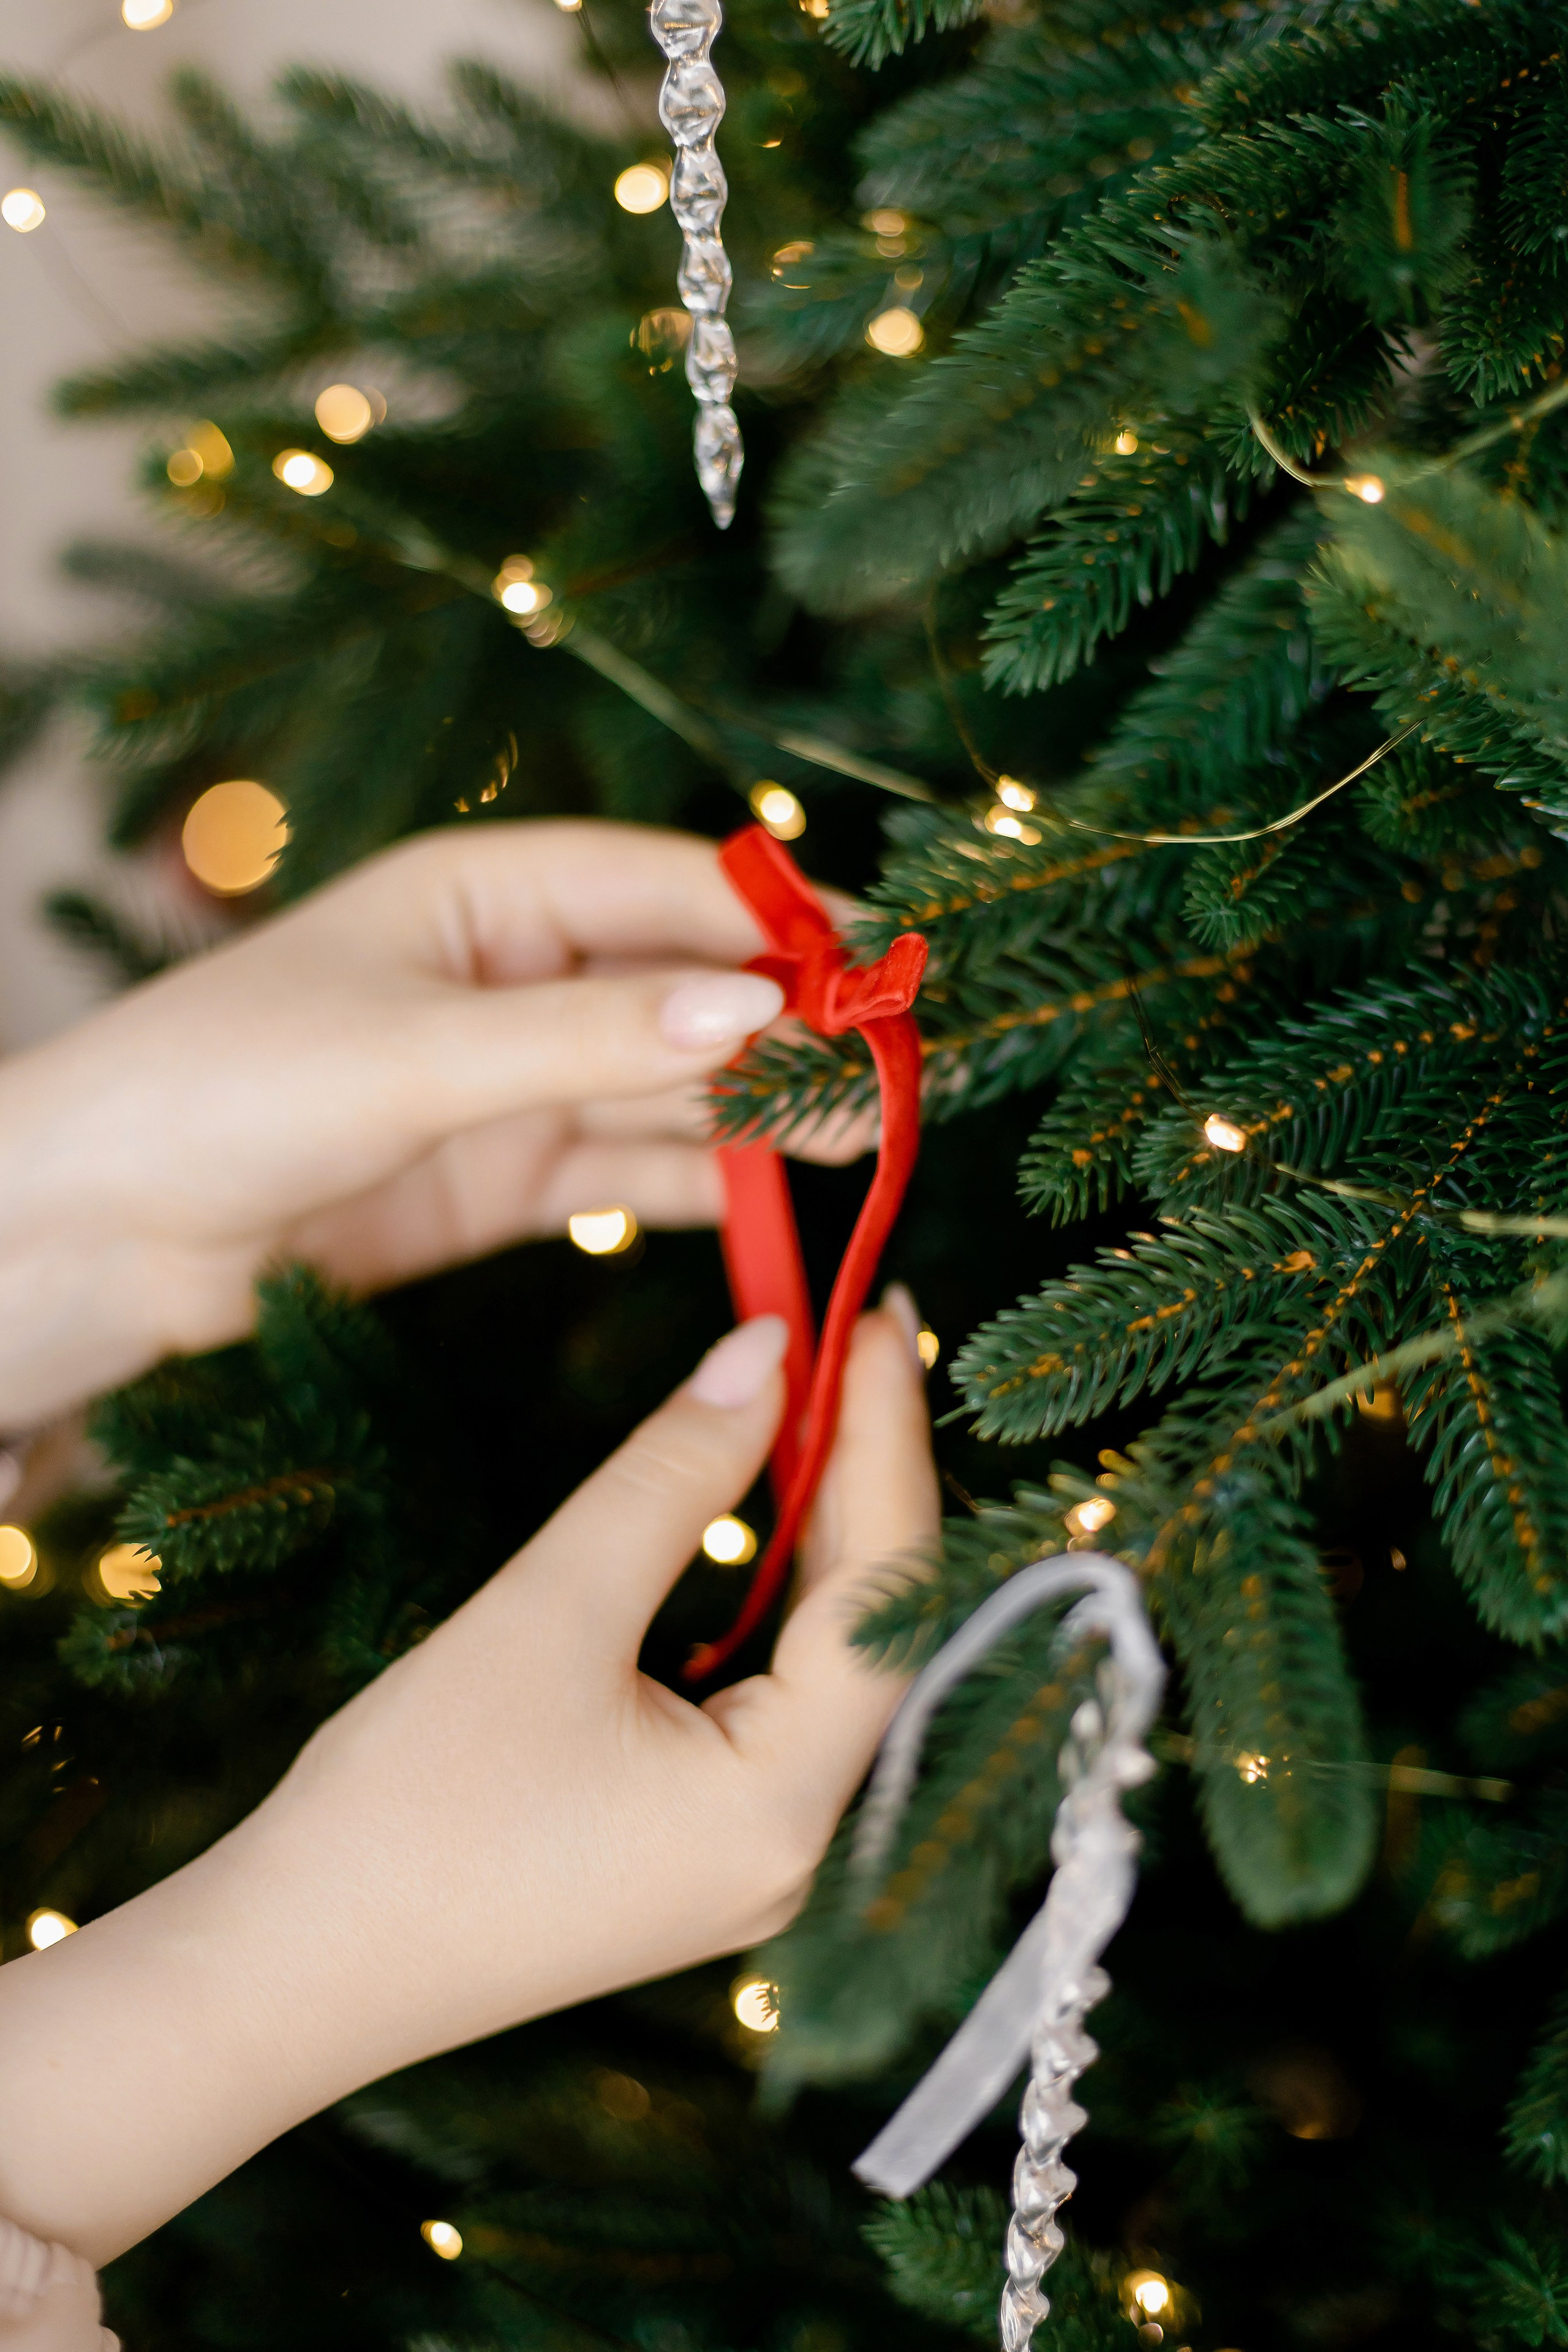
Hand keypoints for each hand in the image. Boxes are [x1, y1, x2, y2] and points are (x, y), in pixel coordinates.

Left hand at [0, 821, 860, 1425]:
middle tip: (904, 1065)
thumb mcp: (419, 1053)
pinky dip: (707, 1183)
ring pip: (675, 1084)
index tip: (882, 967)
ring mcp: (519, 1082)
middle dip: (794, 1023)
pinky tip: (784, 1194)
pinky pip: (635, 1168)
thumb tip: (761, 1007)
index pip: (671, 887)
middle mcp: (519, 978)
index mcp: (489, 895)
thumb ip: (592, 1037)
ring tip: (872, 1131)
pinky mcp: (510, 1179)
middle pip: (689, 987)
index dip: (783, 924)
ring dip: (766, 1108)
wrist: (102, 1230)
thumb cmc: (225, 1088)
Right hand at [0, 1300, 938, 2264]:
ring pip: (828, 1660)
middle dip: (866, 1471)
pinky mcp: (698, 1849)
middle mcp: (795, 1845)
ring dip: (823, 1526)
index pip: (889, 1591)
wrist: (289, 1971)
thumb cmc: (408, 1805)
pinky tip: (763, 1509)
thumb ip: (673, 1476)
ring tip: (820, 1394)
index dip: (889, 1438)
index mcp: (782, 1806)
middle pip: (873, 1626)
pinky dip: (773, 1594)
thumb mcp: (548, 1610)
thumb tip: (768, 1353)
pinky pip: (774, 1697)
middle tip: (851, 1329)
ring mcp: (749, 1857)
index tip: (873, 1310)